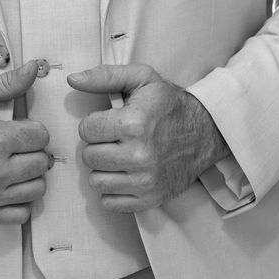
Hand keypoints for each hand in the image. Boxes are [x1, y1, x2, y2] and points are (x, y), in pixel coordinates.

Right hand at [0, 60, 51, 223]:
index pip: (42, 136)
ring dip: (30, 176)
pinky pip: (20, 214)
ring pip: (36, 189)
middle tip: (18, 146)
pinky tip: (9, 186)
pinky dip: (20, 201)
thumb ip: (7, 83)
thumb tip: (34, 68)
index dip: (34, 129)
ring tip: (15, 165)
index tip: (21, 129)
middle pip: (42, 163)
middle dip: (33, 151)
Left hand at [68, 64, 227, 212]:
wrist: (204, 133)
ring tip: (118, 156)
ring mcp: (145, 181)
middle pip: (89, 157)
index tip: (109, 121)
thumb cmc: (169, 105)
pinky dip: (113, 190)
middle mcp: (139, 155)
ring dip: (103, 169)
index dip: (94, 123)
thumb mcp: (142, 78)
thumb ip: (105, 76)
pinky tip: (124, 174)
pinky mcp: (149, 199)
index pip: (86, 130)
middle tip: (114, 139)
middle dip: (97, 146)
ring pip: (96, 181)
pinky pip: (110, 202)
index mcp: (134, 124)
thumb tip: (73, 80)